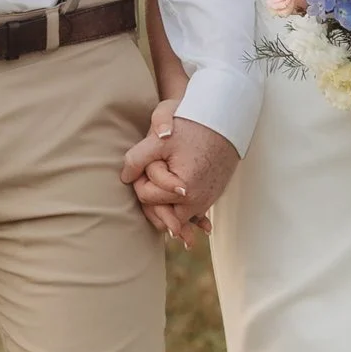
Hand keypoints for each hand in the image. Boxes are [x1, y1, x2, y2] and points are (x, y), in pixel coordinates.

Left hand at [124, 108, 237, 246]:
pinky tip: (186, 233)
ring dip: (167, 207)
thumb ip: (136, 159)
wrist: (225, 118)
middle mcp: (198, 201)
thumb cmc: (192, 125)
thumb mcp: (159, 139)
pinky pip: (195, 213)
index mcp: (184, 190)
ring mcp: (207, 200)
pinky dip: (186, 214)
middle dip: (152, 200)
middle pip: (163, 215)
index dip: (139, 181)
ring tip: (160, 201)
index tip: (144, 165)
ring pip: (179, 216)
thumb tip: (125, 178)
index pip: (147, 197)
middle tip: (148, 177)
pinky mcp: (213, 195)